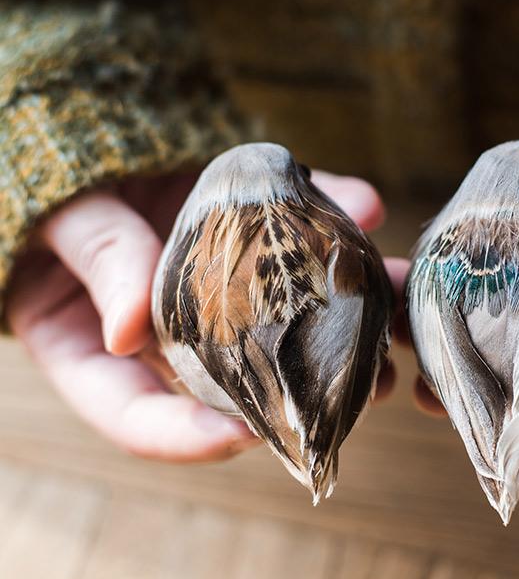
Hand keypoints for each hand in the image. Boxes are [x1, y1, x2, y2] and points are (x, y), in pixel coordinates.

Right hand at [8, 169, 401, 461]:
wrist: (95, 140)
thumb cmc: (67, 187)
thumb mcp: (70, 221)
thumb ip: (101, 261)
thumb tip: (128, 330)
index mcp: (106, 349)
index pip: (139, 416)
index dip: (188, 439)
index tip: (249, 437)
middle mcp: (174, 330)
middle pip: (234, 376)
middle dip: (305, 386)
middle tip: (367, 388)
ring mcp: (222, 285)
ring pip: (282, 312)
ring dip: (345, 310)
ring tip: (392, 307)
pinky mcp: (253, 237)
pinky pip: (293, 236)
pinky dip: (332, 221)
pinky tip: (368, 207)